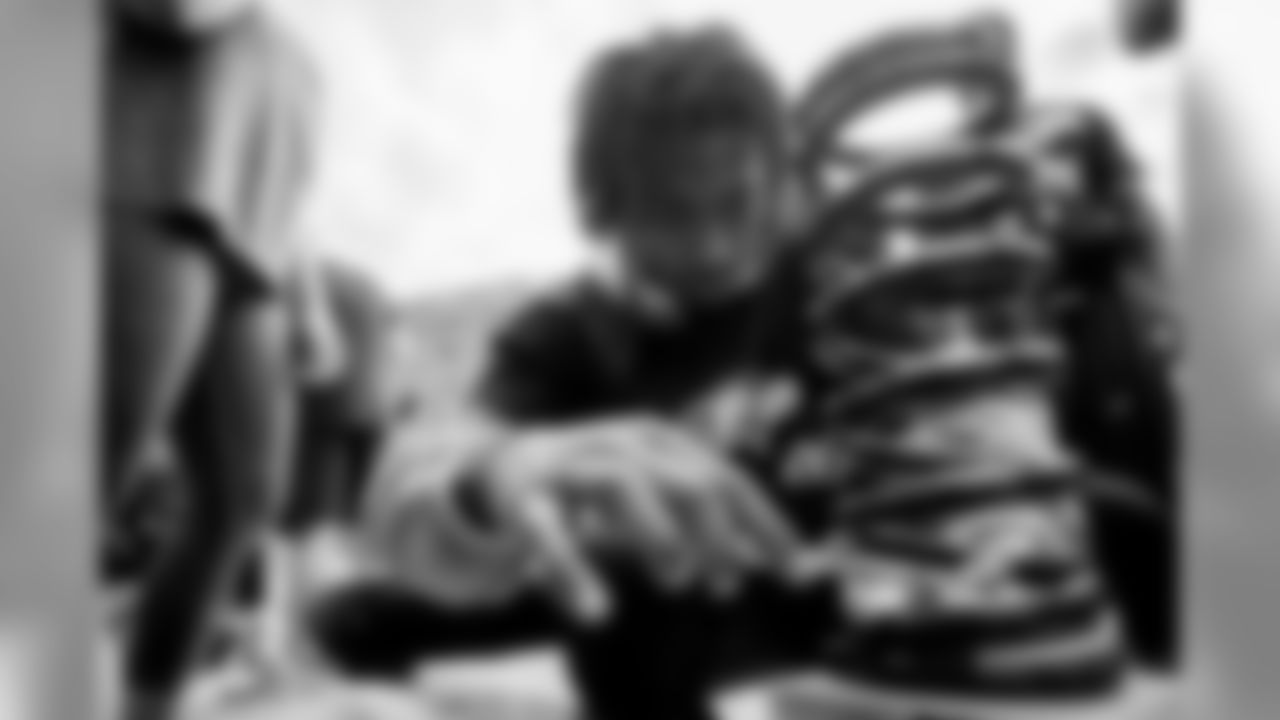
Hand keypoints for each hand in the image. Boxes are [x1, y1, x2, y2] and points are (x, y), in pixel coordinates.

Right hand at [481, 416, 803, 622]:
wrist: (498, 469)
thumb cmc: (595, 489)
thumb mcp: (659, 498)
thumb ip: (709, 524)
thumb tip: (772, 559)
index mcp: (658, 440)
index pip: (725, 475)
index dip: (763, 521)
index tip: (794, 570)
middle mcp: (619, 443)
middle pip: (684, 478)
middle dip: (717, 534)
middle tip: (728, 586)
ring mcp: (570, 465)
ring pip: (623, 486)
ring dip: (658, 534)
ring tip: (678, 580)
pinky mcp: (523, 499)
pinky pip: (549, 533)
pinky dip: (573, 571)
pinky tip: (599, 613)